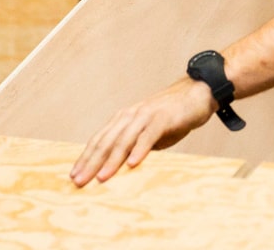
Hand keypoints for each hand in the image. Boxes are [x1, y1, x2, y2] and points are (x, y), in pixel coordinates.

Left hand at [69, 77, 215, 185]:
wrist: (199, 92)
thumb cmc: (174, 115)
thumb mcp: (150, 132)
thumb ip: (136, 144)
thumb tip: (123, 165)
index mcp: (124, 119)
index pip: (100, 140)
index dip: (86, 158)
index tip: (74, 176)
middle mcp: (131, 116)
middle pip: (106, 141)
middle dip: (91, 162)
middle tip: (79, 181)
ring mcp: (146, 115)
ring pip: (124, 140)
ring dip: (112, 160)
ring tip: (101, 177)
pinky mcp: (163, 118)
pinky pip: (148, 135)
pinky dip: (139, 149)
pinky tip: (132, 163)